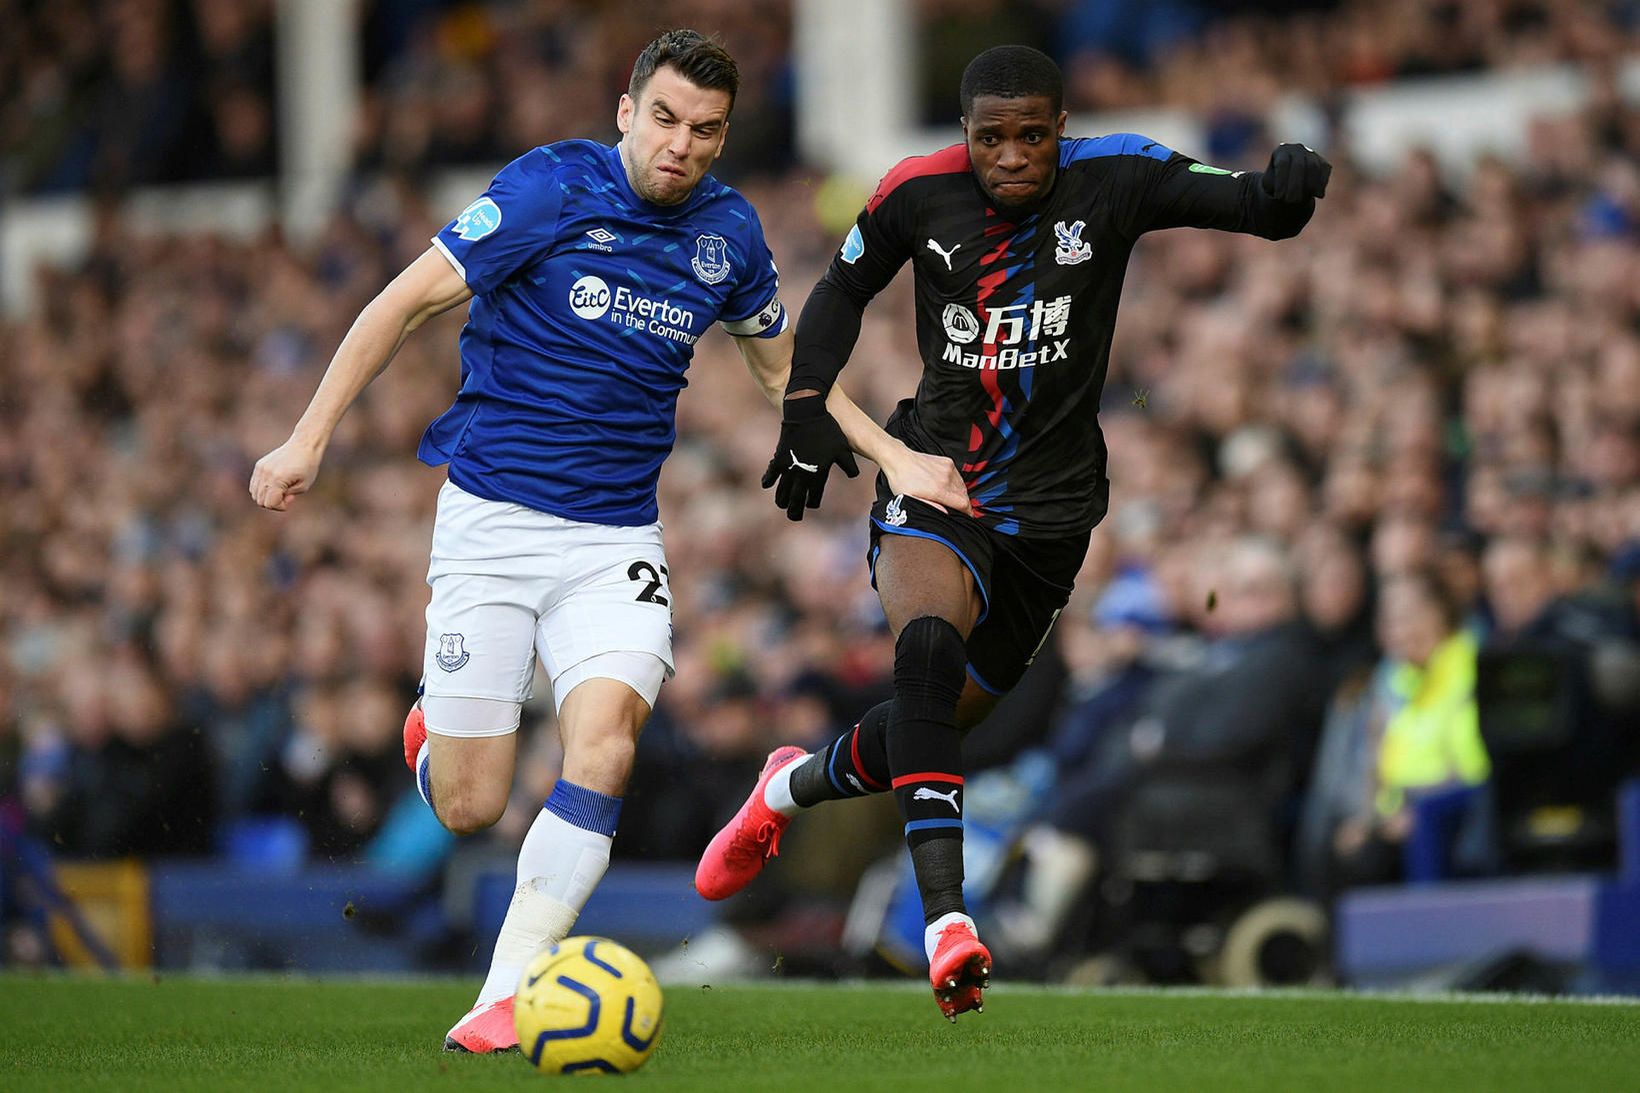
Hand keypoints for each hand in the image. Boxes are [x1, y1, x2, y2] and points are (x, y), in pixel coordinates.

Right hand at [249, 437, 322, 510]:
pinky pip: (254, 484)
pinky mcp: (259, 465)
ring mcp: (260, 469)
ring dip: (267, 496)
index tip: (291, 498)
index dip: (280, 506)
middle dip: (274, 503)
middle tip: (287, 494)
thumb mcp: (304, 486)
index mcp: (278, 479)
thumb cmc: (307, 466)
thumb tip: (278, 499)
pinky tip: (275, 485)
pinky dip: (262, 489)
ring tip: (281, 490)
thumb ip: (288, 497)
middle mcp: (266, 474)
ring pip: (254, 494)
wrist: (303, 445)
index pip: (269, 504)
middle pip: (260, 501)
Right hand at [761, 395, 858, 519]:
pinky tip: (766, 485)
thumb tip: (854, 476)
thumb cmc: (827, 429)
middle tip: (794, 517)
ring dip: (782, 500)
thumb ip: (848, 465)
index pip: (814, 496)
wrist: (806, 413)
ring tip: (782, 505)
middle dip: (795, 511)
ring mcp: (789, 468)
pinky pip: (771, 474)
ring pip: (782, 491)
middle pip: (796, 500)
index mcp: (819, 474)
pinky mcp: (779, 459)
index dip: (812, 502)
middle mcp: (803, 475)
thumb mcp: (843, 448)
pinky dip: (768, 481)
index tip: (811, 505)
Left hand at [879, 443, 968, 514]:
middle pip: (964, 495)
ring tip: (950, 498)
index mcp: (938, 489)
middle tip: (955, 509)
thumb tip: (946, 514)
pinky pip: (958, 476)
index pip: (963, 503)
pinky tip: (947, 486)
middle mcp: (946, 478)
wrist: (898, 459)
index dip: (966, 512)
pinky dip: (956, 483)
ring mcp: (948, 468)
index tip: (965, 516)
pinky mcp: (947, 462)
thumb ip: (930, 507)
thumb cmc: (901, 479)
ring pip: (963, 486)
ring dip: (960, 494)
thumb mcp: (910, 500)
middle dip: (962, 504)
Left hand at [1260, 143, 1330, 202]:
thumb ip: (1272, 184)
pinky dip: (1322, 183)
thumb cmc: (1275, 182)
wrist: (1289, 181)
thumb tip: (1279, 193)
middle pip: (1299, 165)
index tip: (1278, 196)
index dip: (1281, 181)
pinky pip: (1325, 171)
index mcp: (1282, 150)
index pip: (1283, 163)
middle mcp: (1298, 149)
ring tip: (1301, 200)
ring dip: (1309, 185)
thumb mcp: (1269, 183)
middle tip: (1290, 201)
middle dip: (1295, 185)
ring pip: (1313, 167)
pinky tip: (1318, 195)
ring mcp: (1312, 154)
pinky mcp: (1323, 162)